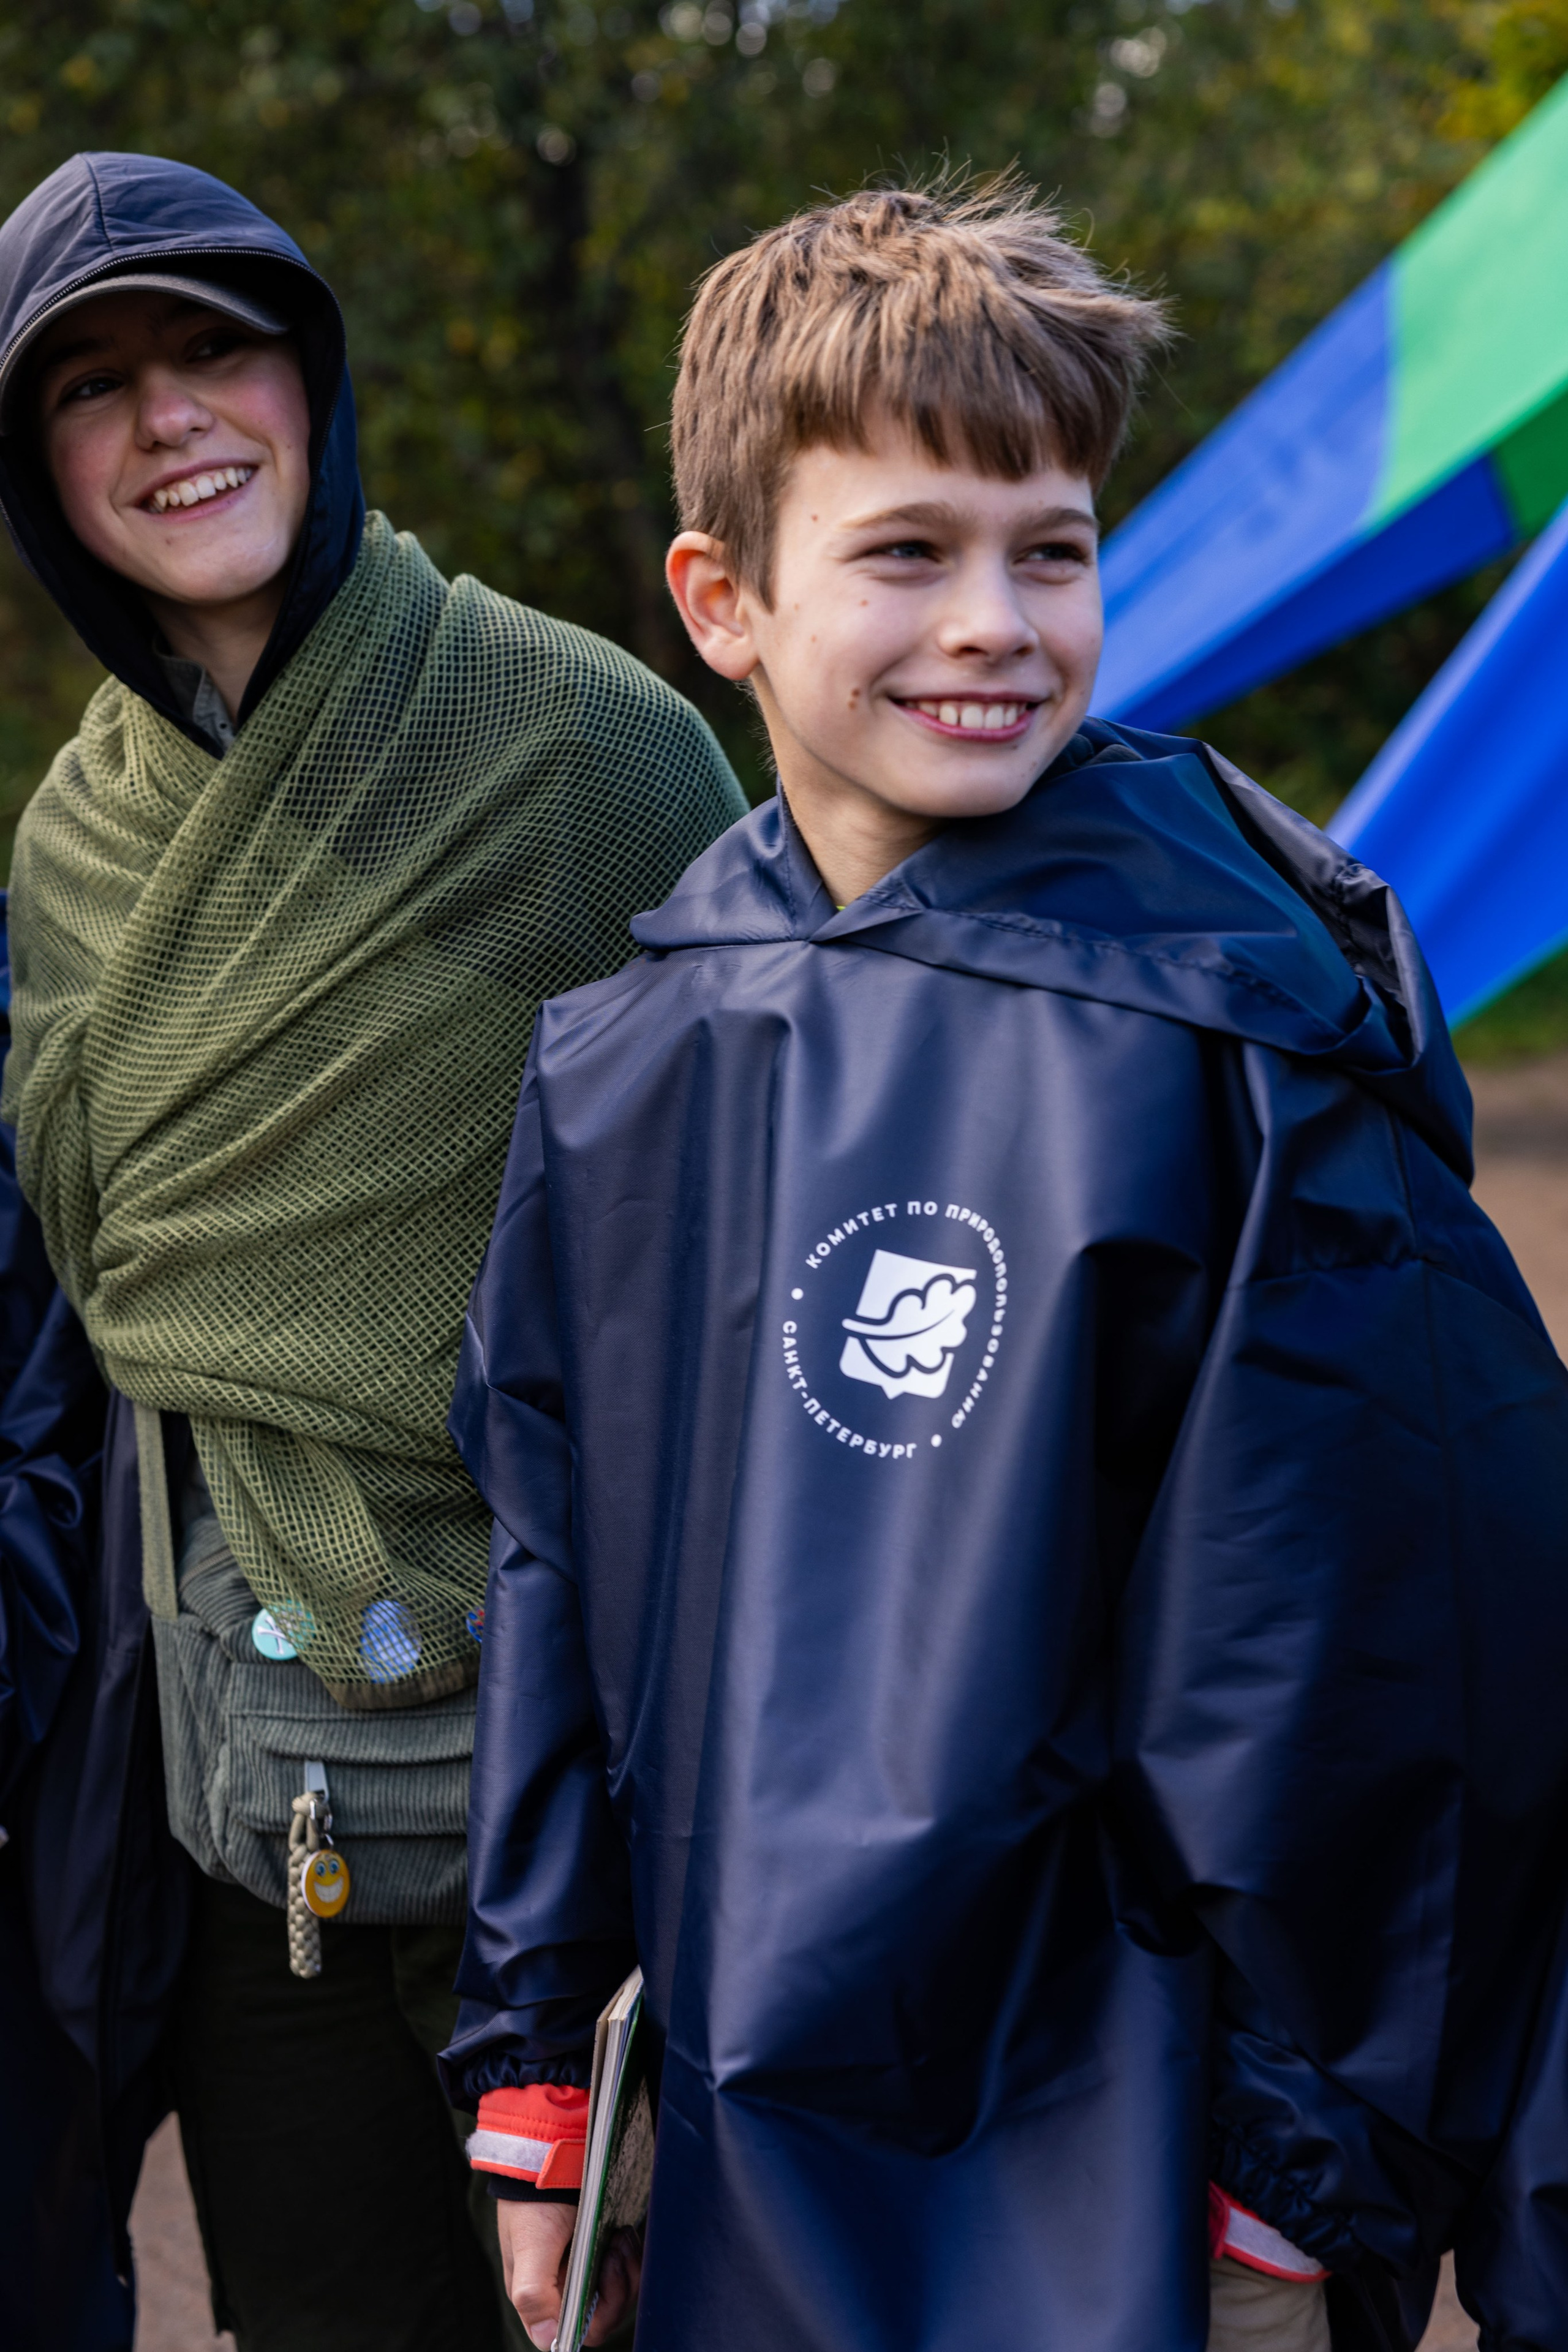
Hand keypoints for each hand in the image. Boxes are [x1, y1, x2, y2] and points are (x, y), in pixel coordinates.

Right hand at [495, 2201, 642, 2349]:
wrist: (550, 2151)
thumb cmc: (535, 2199)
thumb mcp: (532, 2244)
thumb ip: (534, 2293)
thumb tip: (548, 2341)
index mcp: (539, 2296)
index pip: (574, 2331)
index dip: (596, 2315)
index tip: (602, 2275)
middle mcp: (562, 2287)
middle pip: (603, 2314)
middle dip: (618, 2285)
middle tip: (615, 2247)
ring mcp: (583, 2268)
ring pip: (619, 2293)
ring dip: (627, 2267)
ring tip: (620, 2236)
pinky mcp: (600, 2249)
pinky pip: (625, 2269)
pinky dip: (630, 2254)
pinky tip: (623, 2232)